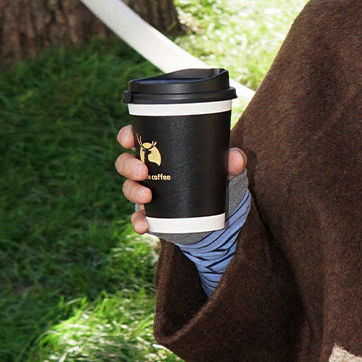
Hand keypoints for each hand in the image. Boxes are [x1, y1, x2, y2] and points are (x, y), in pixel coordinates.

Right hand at [115, 124, 245, 234]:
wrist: (213, 211)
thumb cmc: (211, 176)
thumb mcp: (222, 168)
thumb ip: (231, 161)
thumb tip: (236, 158)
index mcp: (158, 151)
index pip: (135, 138)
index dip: (126, 136)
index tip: (129, 138)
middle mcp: (147, 170)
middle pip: (125, 163)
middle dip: (128, 166)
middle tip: (143, 171)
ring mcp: (145, 192)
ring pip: (129, 189)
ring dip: (133, 192)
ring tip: (147, 197)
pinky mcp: (150, 214)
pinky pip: (138, 218)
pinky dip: (138, 222)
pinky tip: (143, 225)